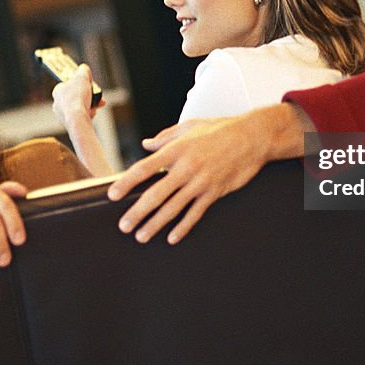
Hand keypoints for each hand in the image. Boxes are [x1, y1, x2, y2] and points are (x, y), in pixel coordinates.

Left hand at [52, 64, 103, 128]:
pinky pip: (81, 117)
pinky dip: (88, 114)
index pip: (69, 84)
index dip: (80, 83)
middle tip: (97, 95)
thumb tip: (83, 68)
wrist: (77, 120)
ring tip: (99, 104)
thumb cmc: (77, 98)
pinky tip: (93, 113)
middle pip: (76, 96)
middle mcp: (57, 104)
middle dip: (89, 95)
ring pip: (79, 107)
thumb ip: (83, 71)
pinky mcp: (69, 124)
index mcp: (57, 91)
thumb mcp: (82, 77)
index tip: (88, 83)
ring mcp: (62, 115)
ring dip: (90, 104)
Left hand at [107, 104, 308, 244]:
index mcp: (176, 149)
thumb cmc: (220, 128)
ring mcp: (201, 182)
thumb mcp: (190, 127)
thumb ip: (165, 137)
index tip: (112, 195)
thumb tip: (146, 144)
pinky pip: (196, 213)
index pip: (144, 169)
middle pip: (155, 194)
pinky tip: (172, 237)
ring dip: (155, 224)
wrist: (252, 137)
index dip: (126, 183)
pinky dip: (183, 227)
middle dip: (137, 212)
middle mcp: (186, 168)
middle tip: (123, 226)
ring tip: (141, 236)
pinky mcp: (215, 192)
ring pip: (173, 208)